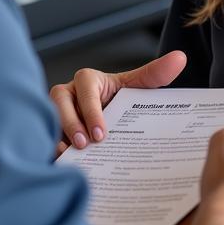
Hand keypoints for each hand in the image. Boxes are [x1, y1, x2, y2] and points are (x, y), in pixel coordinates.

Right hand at [50, 50, 186, 155]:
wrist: (110, 122)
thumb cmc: (121, 102)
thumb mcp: (137, 89)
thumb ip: (155, 75)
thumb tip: (180, 58)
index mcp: (88, 80)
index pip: (85, 89)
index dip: (91, 110)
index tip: (101, 134)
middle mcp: (67, 94)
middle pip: (59, 103)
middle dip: (71, 124)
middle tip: (85, 145)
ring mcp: (54, 112)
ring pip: (48, 120)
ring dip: (57, 137)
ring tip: (71, 156)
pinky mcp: (48, 130)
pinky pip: (43, 137)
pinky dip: (50, 150)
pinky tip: (60, 166)